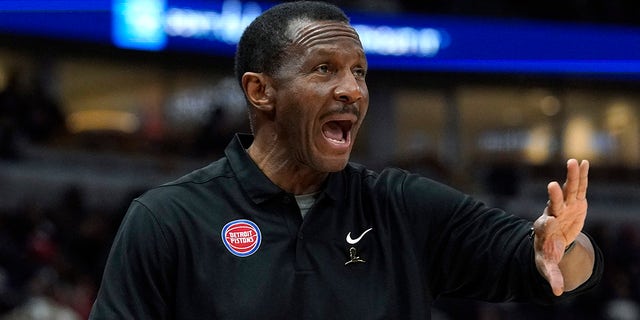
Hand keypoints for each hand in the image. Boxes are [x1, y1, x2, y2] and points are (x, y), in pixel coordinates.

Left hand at [533, 159, 588, 295]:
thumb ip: (550, 275)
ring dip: (571, 177)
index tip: (550, 221)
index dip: (547, 223)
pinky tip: (583, 162)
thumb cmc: (548, 252)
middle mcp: (552, 214)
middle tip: (553, 186)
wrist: (551, 240)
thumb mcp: (547, 265)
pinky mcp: (574, 202)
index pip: (545, 225)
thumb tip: (555, 293)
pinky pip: (578, 187)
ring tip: (573, 163)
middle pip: (553, 204)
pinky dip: (581, 176)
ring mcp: (564, 206)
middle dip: (554, 196)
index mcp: (544, 229)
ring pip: (567, 191)